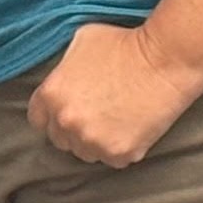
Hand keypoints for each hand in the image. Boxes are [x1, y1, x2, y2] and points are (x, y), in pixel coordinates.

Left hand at [25, 22, 202, 167]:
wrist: (164, 60)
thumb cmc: (124, 44)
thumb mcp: (80, 43)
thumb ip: (63, 67)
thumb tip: (62, 78)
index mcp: (51, 95)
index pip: (38, 120)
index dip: (53, 115)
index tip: (70, 110)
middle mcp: (66, 122)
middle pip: (61, 139)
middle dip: (74, 129)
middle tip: (97, 115)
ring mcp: (92, 141)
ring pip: (86, 152)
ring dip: (96, 141)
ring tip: (116, 121)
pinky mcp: (119, 153)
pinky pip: (113, 159)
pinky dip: (121, 148)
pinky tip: (132, 128)